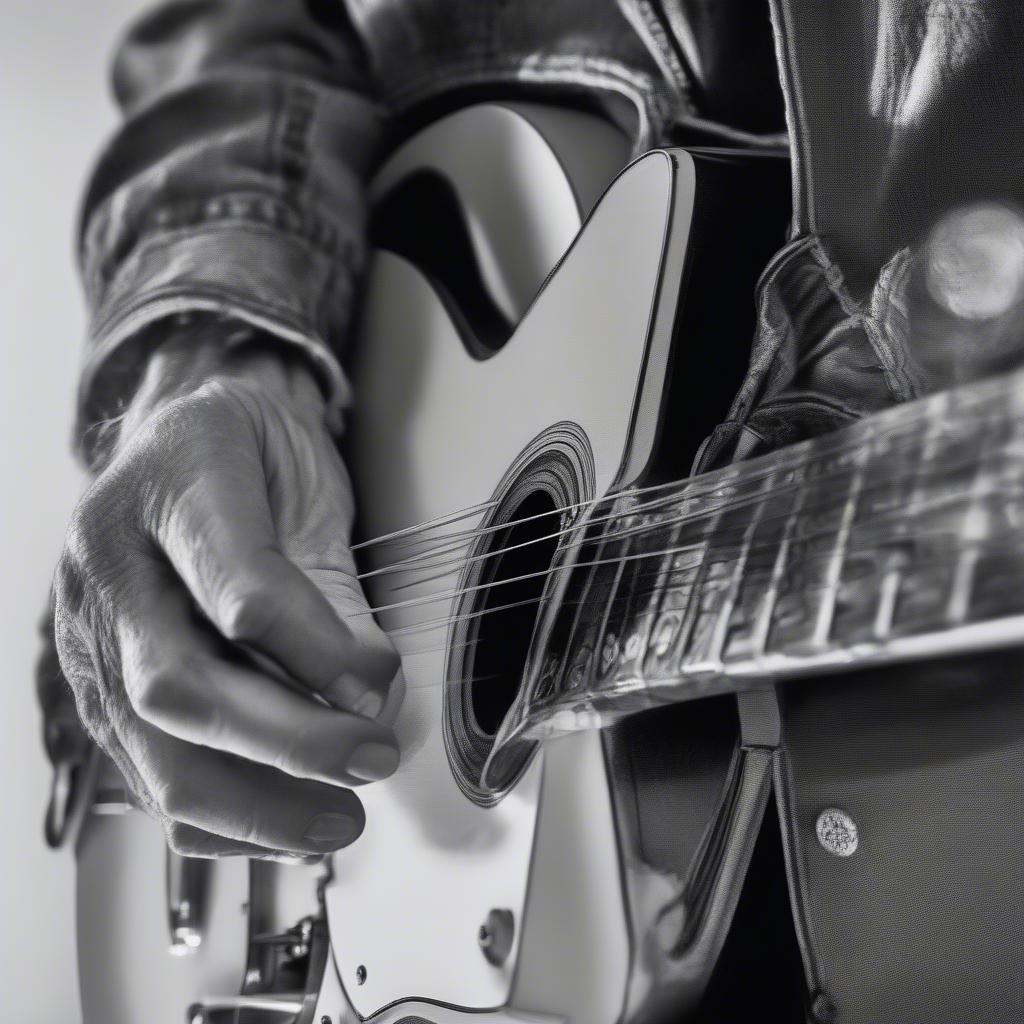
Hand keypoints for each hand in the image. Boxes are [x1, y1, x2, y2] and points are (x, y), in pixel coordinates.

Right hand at [52, 327, 399, 857]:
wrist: (180, 442)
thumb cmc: (251, 456)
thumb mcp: (307, 488)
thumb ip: (335, 590)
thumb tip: (375, 696)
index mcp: (173, 485)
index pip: (238, 587)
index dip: (316, 650)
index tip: (378, 689)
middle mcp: (111, 564)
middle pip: (181, 684)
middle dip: (290, 742)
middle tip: (371, 759)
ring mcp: (92, 632)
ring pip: (154, 745)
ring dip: (256, 802)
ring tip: (339, 819)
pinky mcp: (98, 689)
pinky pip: (146, 776)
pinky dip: (220, 819)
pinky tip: (279, 826)